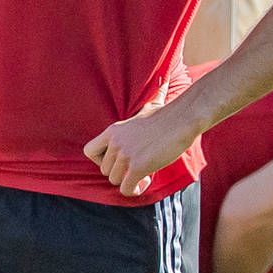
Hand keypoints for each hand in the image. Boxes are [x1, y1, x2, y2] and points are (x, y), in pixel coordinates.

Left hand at [84, 102, 201, 198]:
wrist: (183, 119)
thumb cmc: (170, 114)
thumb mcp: (150, 106)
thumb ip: (148, 101)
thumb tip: (162, 82)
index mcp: (113, 131)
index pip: (89, 152)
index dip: (101, 160)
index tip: (118, 160)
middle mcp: (116, 143)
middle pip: (106, 170)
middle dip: (121, 173)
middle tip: (137, 170)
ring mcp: (126, 155)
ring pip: (116, 181)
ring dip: (129, 182)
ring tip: (144, 177)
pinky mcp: (138, 166)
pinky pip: (126, 188)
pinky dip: (134, 190)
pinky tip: (145, 183)